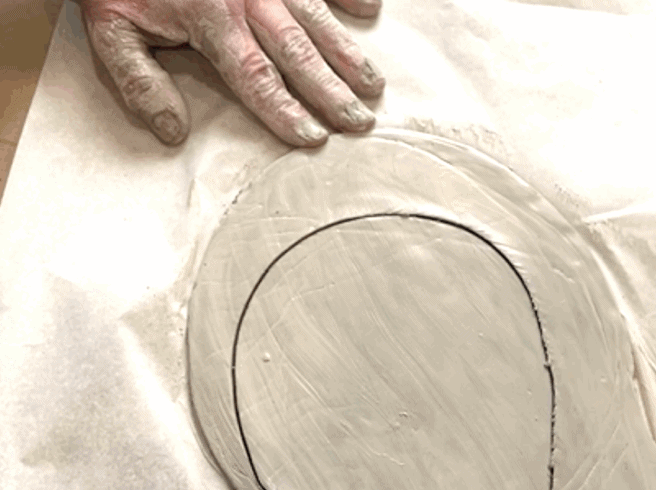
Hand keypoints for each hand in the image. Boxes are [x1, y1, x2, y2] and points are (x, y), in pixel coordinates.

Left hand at [80, 0, 384, 145]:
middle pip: (298, 54)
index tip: (314, 139)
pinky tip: (370, 8)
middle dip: (331, 92)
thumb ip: (140, 82)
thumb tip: (172, 132)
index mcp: (212, 23)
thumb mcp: (111, 28)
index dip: (286, 112)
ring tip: (373, 85)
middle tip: (359, 123)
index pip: (257, 79)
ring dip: (347, 53)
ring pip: (315, 18)